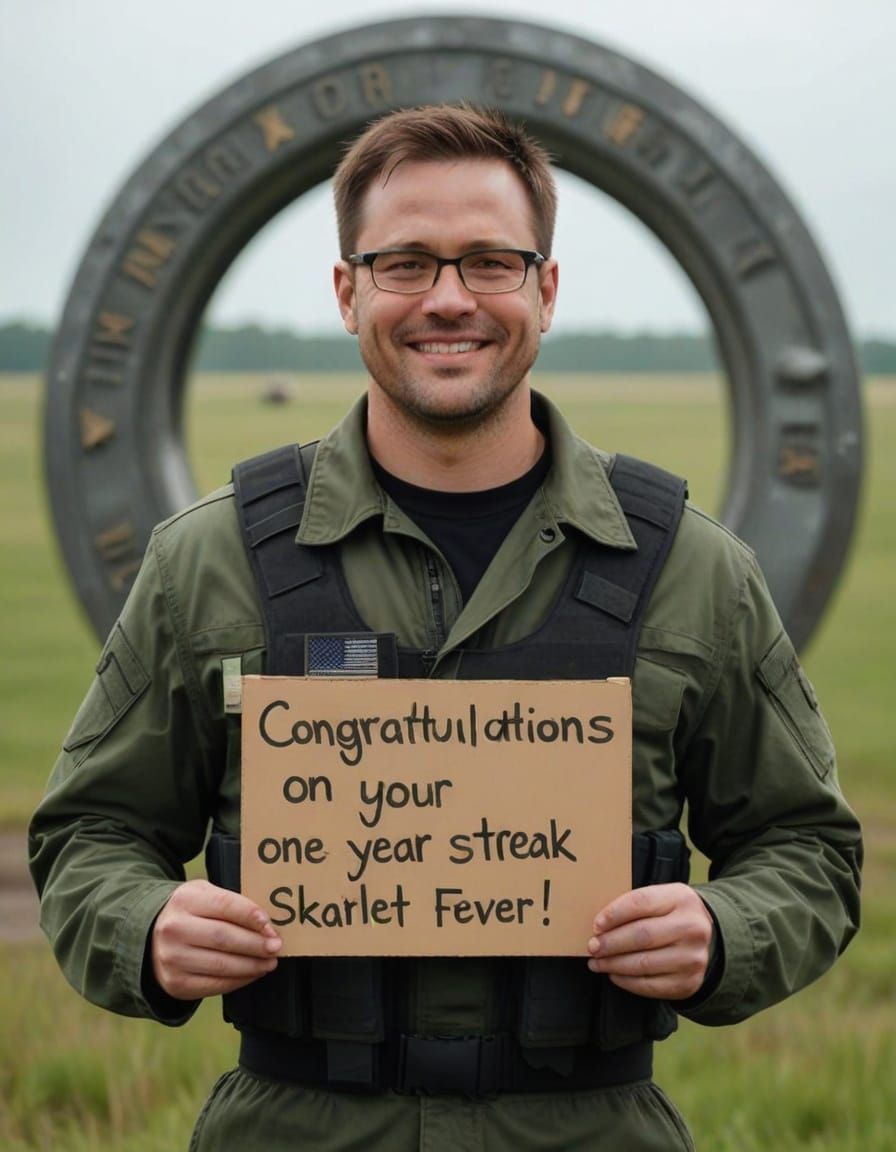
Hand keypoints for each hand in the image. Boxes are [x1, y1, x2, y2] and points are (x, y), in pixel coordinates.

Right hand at [151, 879, 282, 1000]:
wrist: (152, 937)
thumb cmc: (191, 912)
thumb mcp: (205, 895)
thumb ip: (232, 903)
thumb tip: (267, 925)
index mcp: (185, 900)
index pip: (225, 906)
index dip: (251, 916)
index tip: (270, 925)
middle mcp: (174, 929)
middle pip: (224, 938)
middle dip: (256, 944)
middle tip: (276, 947)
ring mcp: (172, 958)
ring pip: (221, 965)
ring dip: (252, 965)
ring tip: (270, 962)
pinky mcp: (175, 983)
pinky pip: (214, 985)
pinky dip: (238, 980)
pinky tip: (252, 973)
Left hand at [586, 883, 713, 999]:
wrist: (706, 939)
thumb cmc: (671, 915)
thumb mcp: (661, 899)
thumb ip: (635, 906)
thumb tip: (599, 925)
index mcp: (681, 899)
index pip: (641, 902)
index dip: (614, 913)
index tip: (596, 925)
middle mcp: (692, 928)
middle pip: (641, 935)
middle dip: (611, 943)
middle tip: (592, 946)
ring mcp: (692, 958)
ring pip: (643, 963)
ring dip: (613, 964)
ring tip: (597, 962)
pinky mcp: (688, 983)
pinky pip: (650, 985)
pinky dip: (626, 981)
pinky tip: (614, 974)